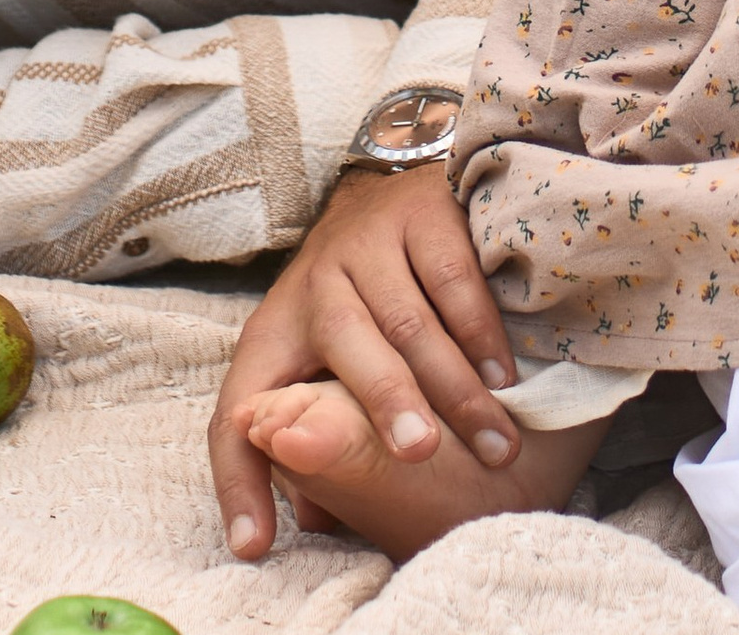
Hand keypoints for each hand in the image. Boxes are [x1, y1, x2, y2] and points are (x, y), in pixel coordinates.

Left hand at [209, 164, 520, 558]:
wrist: (387, 192)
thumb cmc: (354, 306)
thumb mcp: (317, 365)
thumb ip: (314, 438)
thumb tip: (315, 518)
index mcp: (271, 337)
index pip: (236, 413)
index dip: (240, 481)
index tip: (256, 546)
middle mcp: (314, 284)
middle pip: (345, 346)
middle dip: (383, 404)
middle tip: (418, 455)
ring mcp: (367, 241)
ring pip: (407, 320)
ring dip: (453, 384)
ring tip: (491, 440)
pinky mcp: (418, 212)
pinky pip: (450, 277)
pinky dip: (479, 331)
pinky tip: (502, 376)